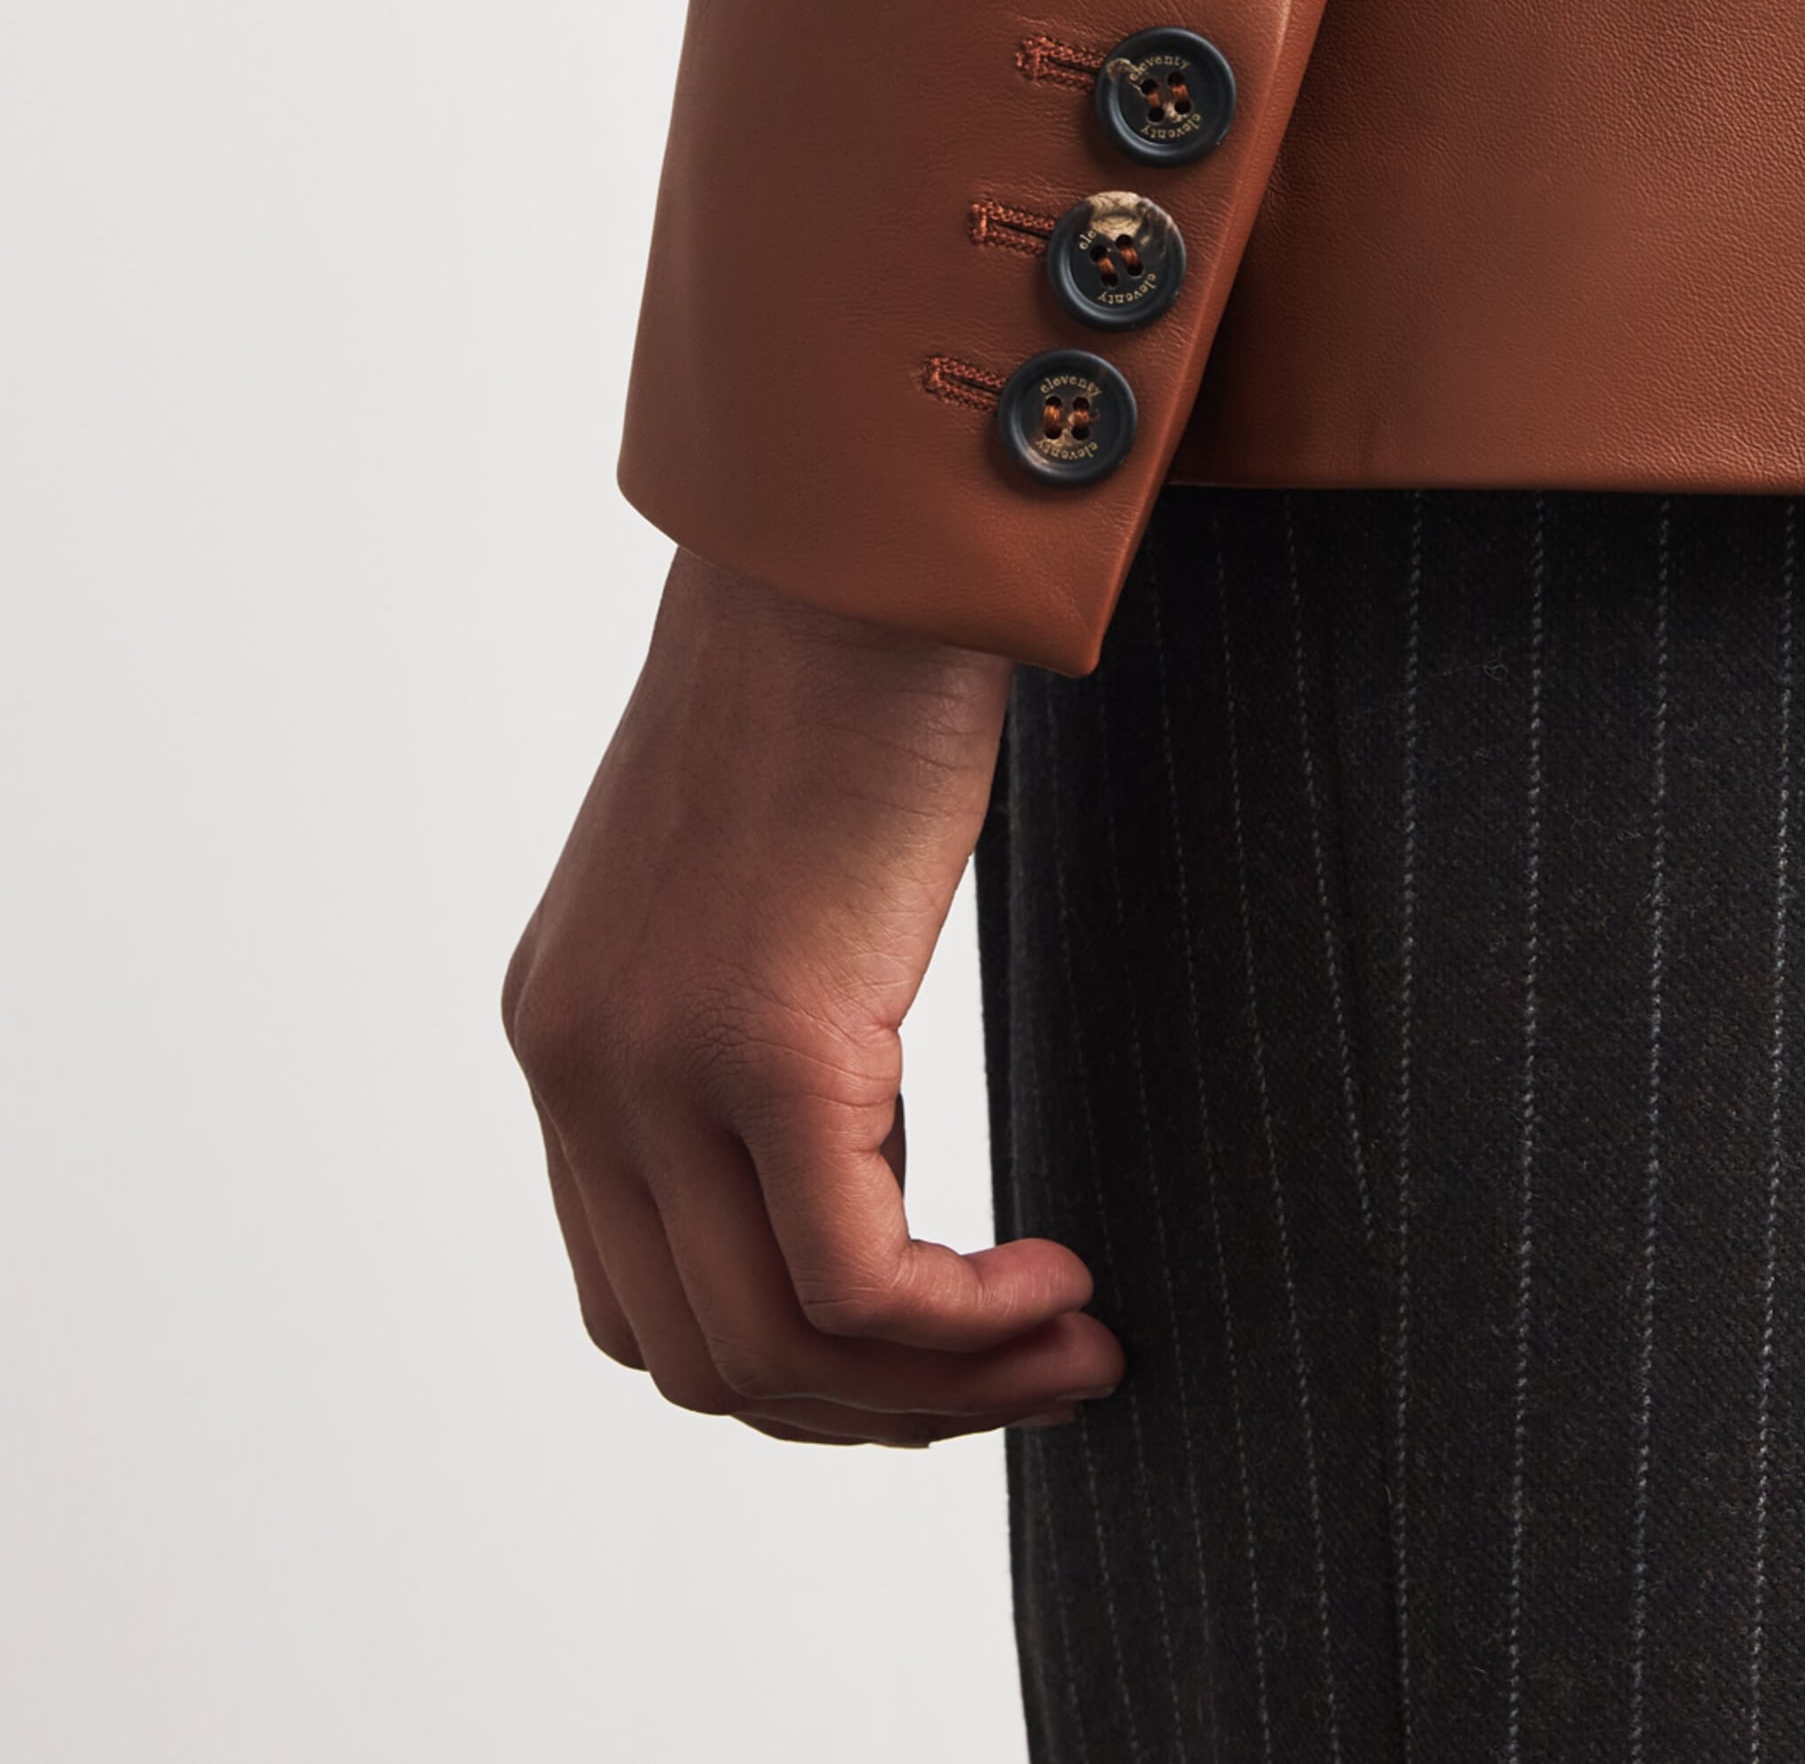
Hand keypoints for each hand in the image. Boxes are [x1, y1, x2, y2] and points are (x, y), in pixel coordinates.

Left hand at [503, 549, 1120, 1445]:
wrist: (861, 552)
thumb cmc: (849, 686)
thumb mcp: (767, 890)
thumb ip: (765, 1030)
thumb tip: (860, 1173)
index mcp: (573, 1036)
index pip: (642, 1300)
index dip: (796, 1368)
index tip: (941, 1350)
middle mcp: (578, 1065)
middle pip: (704, 1359)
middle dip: (879, 1409)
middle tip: (1034, 1372)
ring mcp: (650, 1062)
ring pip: (779, 1349)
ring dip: (943, 1387)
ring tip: (1075, 1345)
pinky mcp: (759, 1042)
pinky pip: (859, 1281)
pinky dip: (970, 1321)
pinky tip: (1062, 1277)